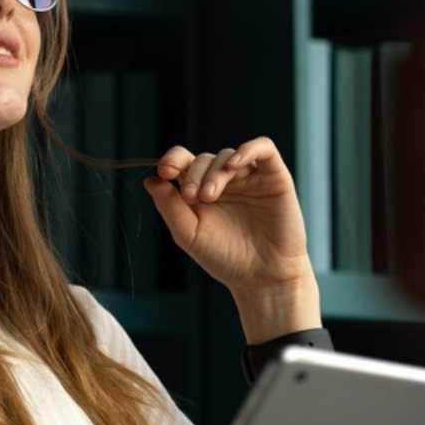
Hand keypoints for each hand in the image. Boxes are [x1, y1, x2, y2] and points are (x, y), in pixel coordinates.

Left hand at [142, 136, 312, 293]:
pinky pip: (263, 148)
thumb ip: (169, 207)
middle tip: (191, 197)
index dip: (172, 160)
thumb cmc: (224, 257)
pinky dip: (247, 150)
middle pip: (202, 159)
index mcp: (199, 190)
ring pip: (226, 155)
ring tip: (209, 196)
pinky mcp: (274, 176)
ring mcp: (248, 177)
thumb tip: (150, 180)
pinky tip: (233, 165)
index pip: (183, 161)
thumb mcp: (189, 234)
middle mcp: (223, 180)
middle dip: (192, 174)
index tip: (165, 172)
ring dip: (214, 172)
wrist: (261, 276)